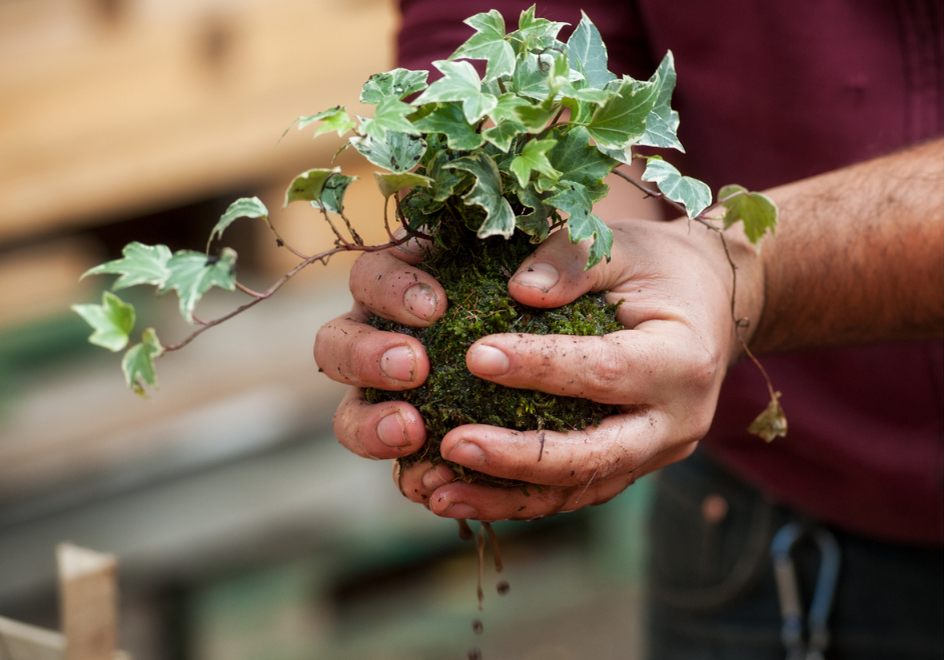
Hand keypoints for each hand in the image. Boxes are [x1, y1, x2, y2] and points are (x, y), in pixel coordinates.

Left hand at [315, 216, 762, 519]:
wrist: (709, 305)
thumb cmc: (661, 269)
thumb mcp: (626, 246)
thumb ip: (575, 259)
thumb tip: (519, 288)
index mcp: (682, 360)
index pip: (604, 369)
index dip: (540, 366)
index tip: (475, 355)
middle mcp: (674, 422)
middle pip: (593, 455)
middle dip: (517, 457)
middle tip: (451, 443)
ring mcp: (653, 454)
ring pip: (576, 489)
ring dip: (503, 498)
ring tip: (436, 492)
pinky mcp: (628, 467)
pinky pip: (569, 493)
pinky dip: (514, 500)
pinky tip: (458, 495)